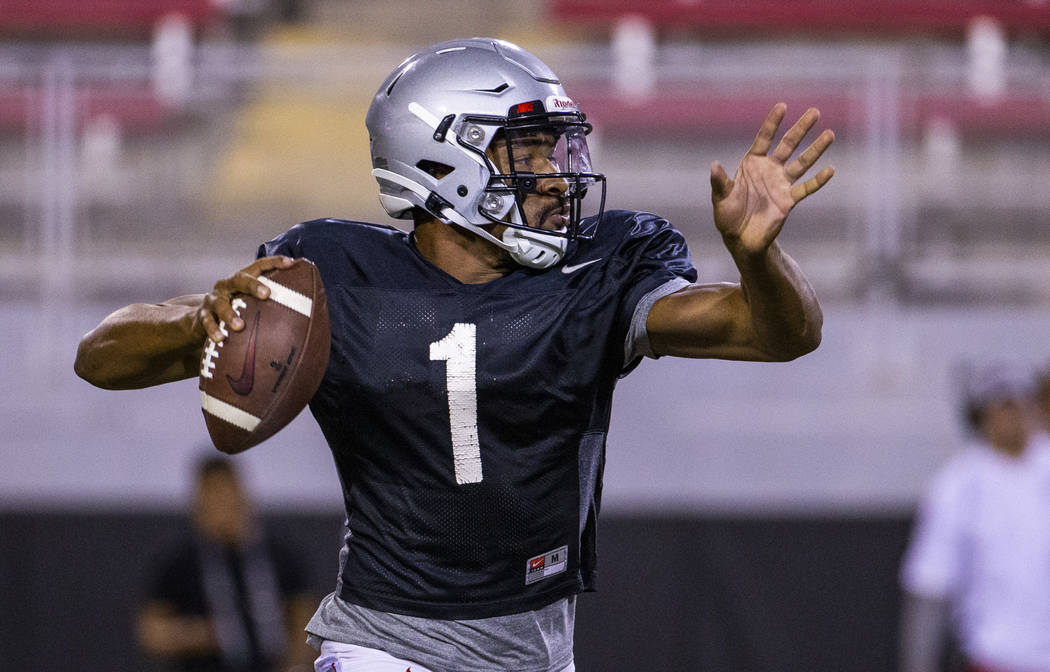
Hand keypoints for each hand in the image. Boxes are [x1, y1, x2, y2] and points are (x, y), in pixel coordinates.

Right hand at [195, 255, 293, 342]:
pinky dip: (214, 330)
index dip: (274, 262)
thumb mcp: (250, 305)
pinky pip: (207, 322)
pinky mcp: (203, 315)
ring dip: (230, 314)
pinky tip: (221, 339)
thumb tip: (307, 316)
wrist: (200, 321)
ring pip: (221, 303)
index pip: (259, 266)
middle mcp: (227, 286)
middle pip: (240, 279)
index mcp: (242, 280)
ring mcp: (214, 299)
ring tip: (240, 326)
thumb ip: (270, 306)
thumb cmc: (236, 312)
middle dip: (254, 285)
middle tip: (267, 294)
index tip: (291, 263)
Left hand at [711, 103, 833, 255]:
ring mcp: (781, 184)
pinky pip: (806, 188)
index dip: (773, 123)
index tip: (782, 106)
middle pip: (788, 145)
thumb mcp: (720, 199)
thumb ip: (719, 182)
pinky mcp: (789, 200)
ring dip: (815, 150)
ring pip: (802, 163)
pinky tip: (830, 170)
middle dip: (801, 129)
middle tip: (814, 112)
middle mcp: (770, 170)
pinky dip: (818, 180)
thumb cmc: (727, 216)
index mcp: (752, 164)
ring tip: (829, 134)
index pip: (764, 138)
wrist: (740, 239)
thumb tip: (714, 165)